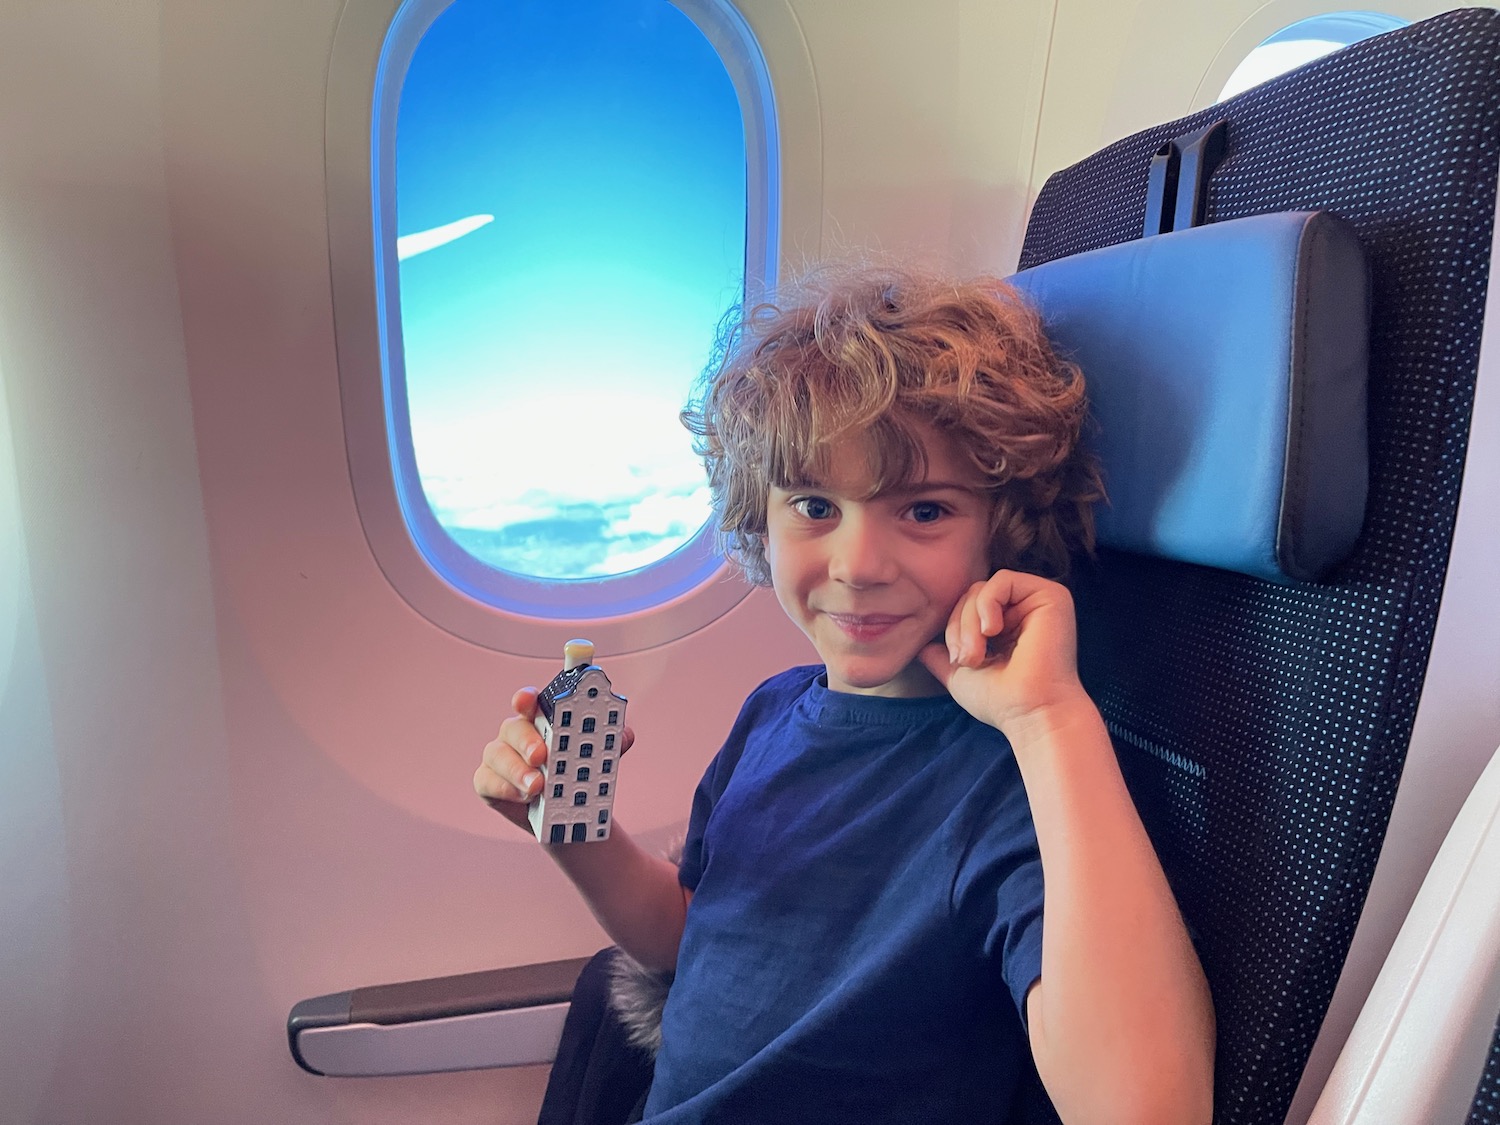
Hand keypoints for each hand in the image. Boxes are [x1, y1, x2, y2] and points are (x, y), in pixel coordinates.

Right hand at [474, 686, 634, 834]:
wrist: (569, 818)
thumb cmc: (580, 778)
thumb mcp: (601, 759)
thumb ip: (612, 743)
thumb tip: (624, 734)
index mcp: (542, 720)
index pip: (530, 701)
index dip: (528, 698)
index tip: (529, 701)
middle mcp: (517, 734)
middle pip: (513, 726)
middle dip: (527, 741)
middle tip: (542, 756)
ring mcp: (500, 757)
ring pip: (498, 754)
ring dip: (517, 770)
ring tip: (537, 787)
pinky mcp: (488, 782)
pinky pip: (487, 781)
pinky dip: (505, 789)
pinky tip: (523, 797)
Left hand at [917, 570, 1089, 742]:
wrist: (1032, 714)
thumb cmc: (1001, 701)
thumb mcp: (962, 677)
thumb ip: (942, 659)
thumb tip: (921, 649)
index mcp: (1009, 627)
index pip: (968, 607)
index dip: (954, 628)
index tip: (958, 661)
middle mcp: (1026, 612)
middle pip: (972, 594)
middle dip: (959, 625)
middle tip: (967, 659)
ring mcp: (1039, 602)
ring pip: (983, 588)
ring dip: (970, 620)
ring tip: (978, 652)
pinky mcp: (1051, 595)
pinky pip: (1003, 579)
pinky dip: (987, 603)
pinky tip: (992, 631)